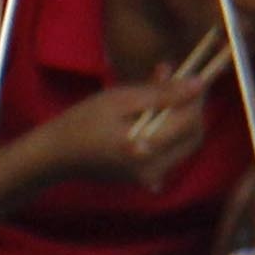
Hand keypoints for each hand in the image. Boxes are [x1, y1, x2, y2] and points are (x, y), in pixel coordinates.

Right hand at [4, 77, 203, 196]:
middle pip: (193, 137)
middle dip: (191, 109)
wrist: (56, 155)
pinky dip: (168, 132)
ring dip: (180, 118)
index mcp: (145, 148)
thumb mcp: (119, 99)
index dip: (196, 97)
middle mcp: (153, 169)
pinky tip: (150, 114)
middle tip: (178, 83)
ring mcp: (150, 177)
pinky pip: (170, 154)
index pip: (190, 122)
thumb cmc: (82, 121)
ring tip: (159, 92)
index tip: (193, 75)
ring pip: (185, 146)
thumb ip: (160, 93)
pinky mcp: (146, 178)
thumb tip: (198, 84)